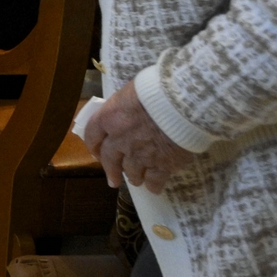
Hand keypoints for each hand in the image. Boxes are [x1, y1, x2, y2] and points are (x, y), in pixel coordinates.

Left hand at [84, 79, 196, 194]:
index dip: (93, 145)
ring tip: (137, 180)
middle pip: (110, 159)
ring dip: (133, 177)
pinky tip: (154, 188)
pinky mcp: (162, 165)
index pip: (92, 134)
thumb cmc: (158, 88)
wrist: (184, 103)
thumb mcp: (132, 90)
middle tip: (112, 180)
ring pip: (132, 172)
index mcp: (110, 117)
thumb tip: (126, 109)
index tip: (96, 153)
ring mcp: (140, 155)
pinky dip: (154, 186)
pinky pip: (154, 180)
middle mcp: (120, 139)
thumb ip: (125, 105)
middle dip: (110, 170)